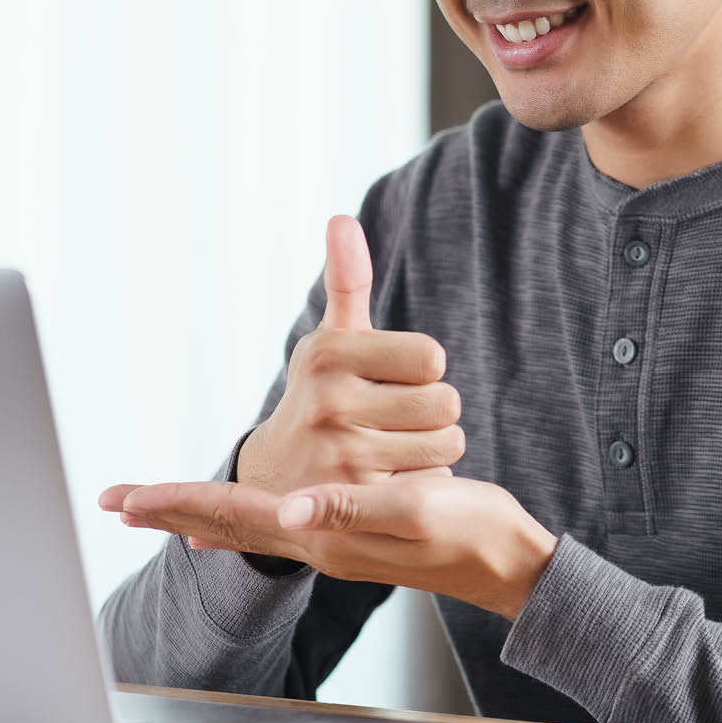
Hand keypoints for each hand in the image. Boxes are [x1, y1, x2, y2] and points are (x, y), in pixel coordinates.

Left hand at [98, 475, 558, 620]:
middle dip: (170, 508)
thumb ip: (353, 509)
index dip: (177, 502)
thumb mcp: (416, 511)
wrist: (501, 560)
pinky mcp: (345, 531)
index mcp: (325, 533)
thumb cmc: (468, 532)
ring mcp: (329, 541)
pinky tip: (227, 528)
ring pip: (244, 525)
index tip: (126, 496)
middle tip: (118, 498)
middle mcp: (316, 541)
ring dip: (196, 510)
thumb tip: (291, 507)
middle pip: (227, 524)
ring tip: (157, 505)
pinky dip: (236, 522)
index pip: (234, 516)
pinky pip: (271, 527)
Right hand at [236, 214, 464, 497]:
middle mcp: (330, 402)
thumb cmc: (319, 396)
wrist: (274, 482)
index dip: (422, 369)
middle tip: (395, 419)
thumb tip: (342, 218)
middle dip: (431, 411)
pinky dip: (422, 481)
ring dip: (432, 447)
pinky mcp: (359, 503)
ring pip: (446, 443)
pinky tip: (389, 481)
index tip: (394, 379)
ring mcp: (341, 456)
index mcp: (330, 353)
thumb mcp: (330, 340)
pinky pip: (432, 482)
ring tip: (393, 449)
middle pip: (445, 401)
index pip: (431, 356)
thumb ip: (346, 281)